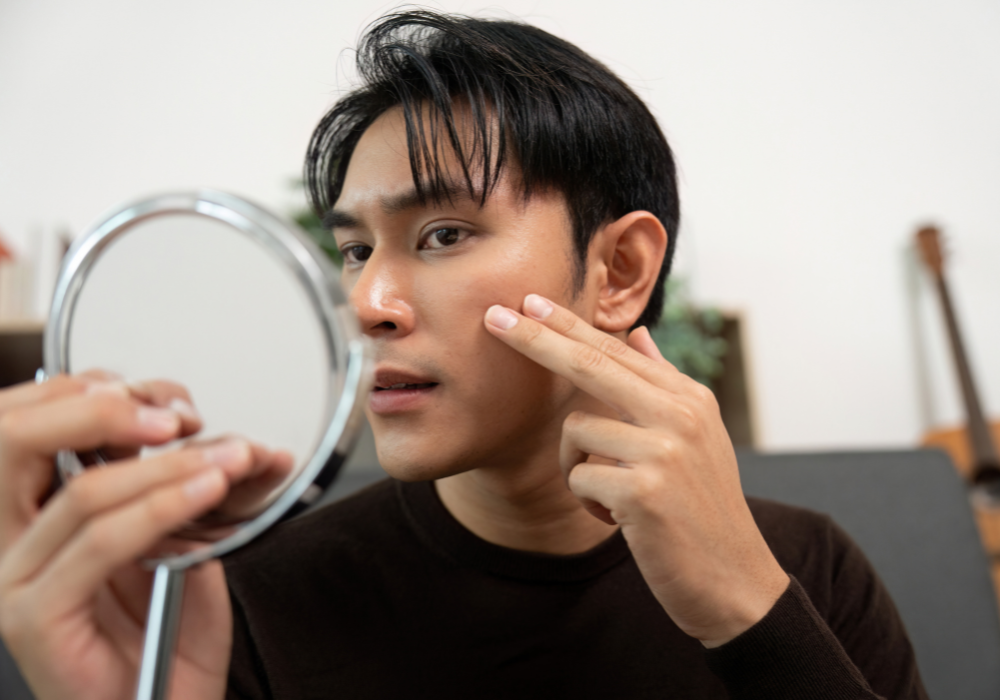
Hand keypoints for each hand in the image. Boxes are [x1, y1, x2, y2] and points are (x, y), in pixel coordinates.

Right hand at [0, 374, 289, 699]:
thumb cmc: (169, 638)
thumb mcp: (177, 541)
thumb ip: (177, 488)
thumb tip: (218, 436)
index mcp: (34, 514)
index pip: (33, 427)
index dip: (92, 394)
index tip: (164, 397)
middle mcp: (11, 541)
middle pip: (24, 442)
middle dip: (107, 410)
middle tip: (179, 414)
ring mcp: (14, 580)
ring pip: (83, 492)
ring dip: (166, 465)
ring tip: (225, 460)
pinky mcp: (34, 616)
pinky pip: (99, 542)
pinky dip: (160, 508)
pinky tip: (205, 492)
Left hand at [484, 294, 788, 646]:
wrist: (734, 580)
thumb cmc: (703, 508)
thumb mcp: (696, 437)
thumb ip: (663, 383)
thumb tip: (638, 333)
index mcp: (689, 399)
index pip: (615, 352)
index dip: (566, 325)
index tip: (527, 302)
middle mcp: (680, 415)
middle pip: (588, 365)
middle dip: (534, 340)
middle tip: (492, 318)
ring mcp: (663, 451)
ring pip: (575, 433)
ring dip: (579, 469)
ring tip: (615, 497)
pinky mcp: (643, 491)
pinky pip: (578, 478)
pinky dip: (590, 503)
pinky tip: (623, 521)